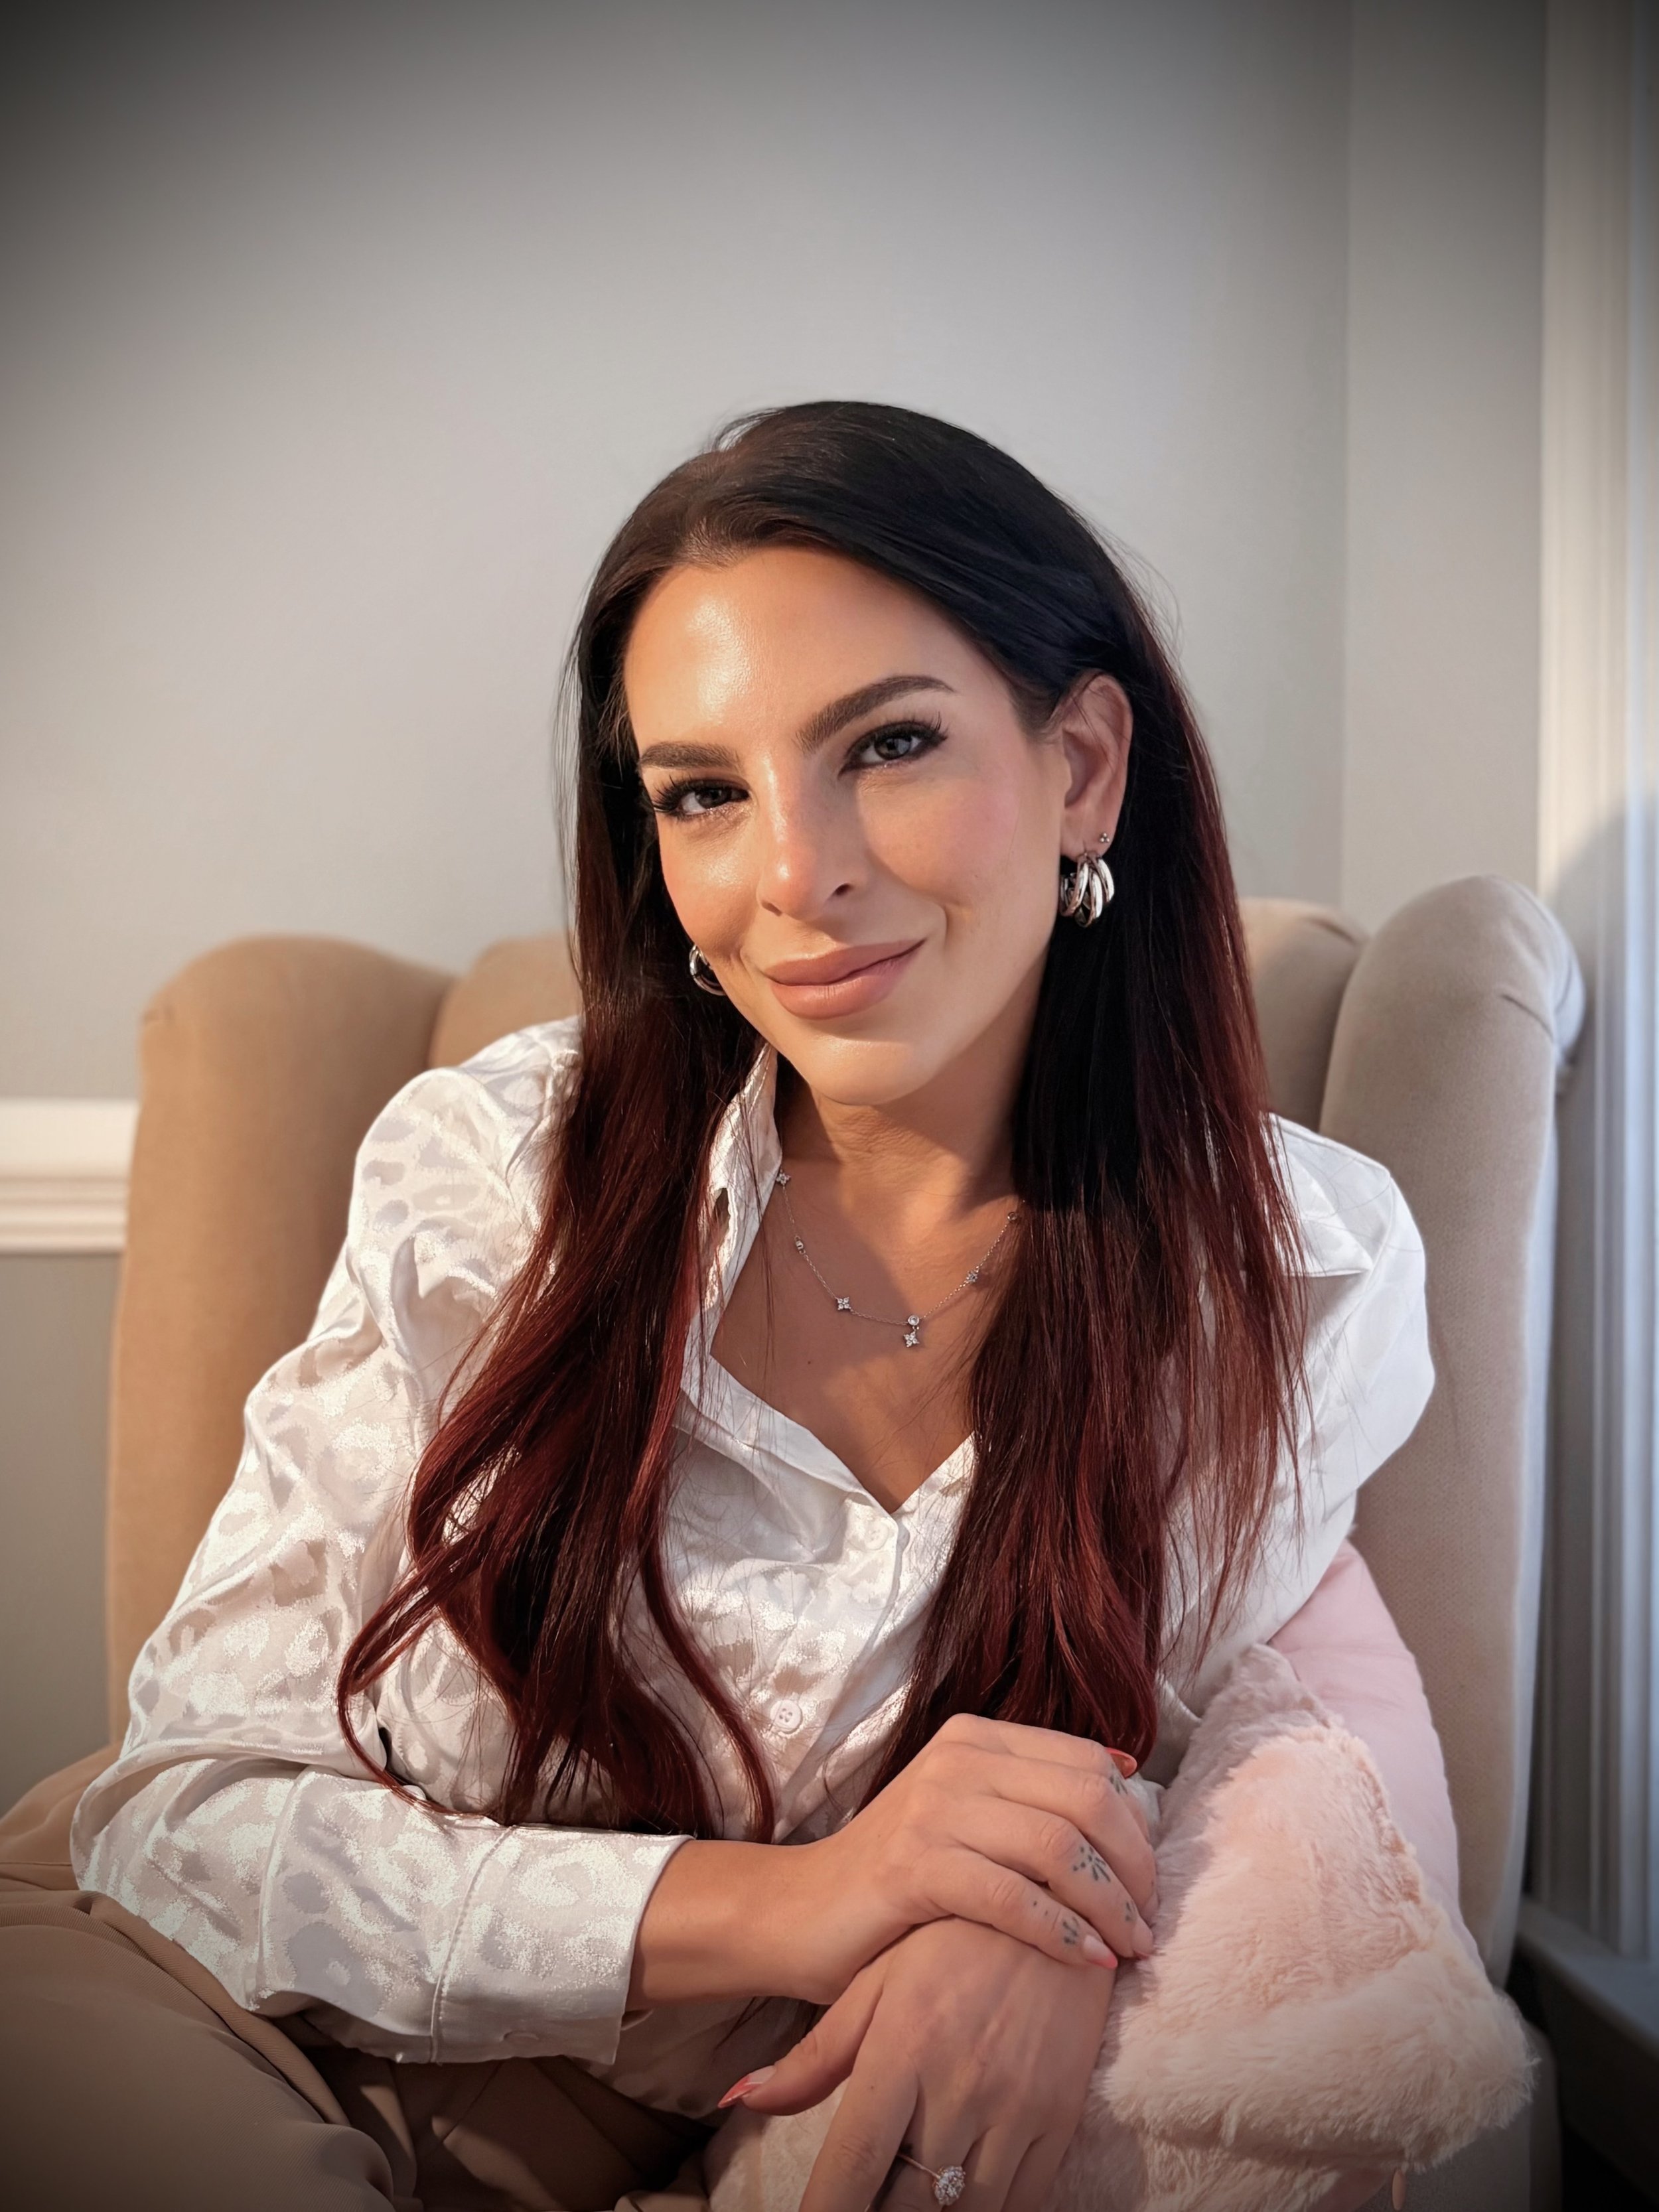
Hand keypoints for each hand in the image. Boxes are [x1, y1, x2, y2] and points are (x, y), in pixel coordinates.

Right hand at [628, 1712, 1155, 2011]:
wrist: (803, 1914)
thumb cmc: (901, 1877)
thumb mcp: (970, 1818)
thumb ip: (1032, 1798)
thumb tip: (1125, 1778)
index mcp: (976, 1737)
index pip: (1087, 1763)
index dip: (1134, 1823)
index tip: (1151, 1882)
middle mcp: (958, 1758)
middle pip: (1085, 1799)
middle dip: (1134, 1866)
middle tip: (1149, 1923)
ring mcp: (934, 1808)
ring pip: (1058, 1845)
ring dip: (1110, 1904)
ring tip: (1131, 1949)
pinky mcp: (914, 1866)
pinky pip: (1013, 1896)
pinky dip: (1064, 1933)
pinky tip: (1089, 1962)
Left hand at [726, 1916, 1119, 2211]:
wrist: (1055, 1902)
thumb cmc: (950, 1940)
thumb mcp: (877, 1983)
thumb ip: (815, 2055)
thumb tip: (741, 2100)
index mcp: (903, 2049)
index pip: (854, 2166)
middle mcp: (960, 2086)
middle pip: (909, 2205)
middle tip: (858, 2208)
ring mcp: (1017, 2107)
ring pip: (967, 2211)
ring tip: (905, 2201)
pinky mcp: (1060, 2117)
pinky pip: (1023, 2199)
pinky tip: (956, 2198)